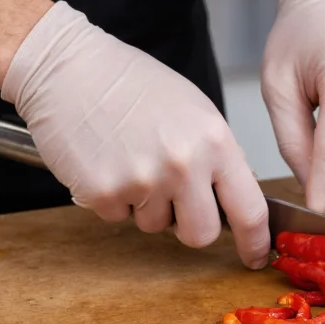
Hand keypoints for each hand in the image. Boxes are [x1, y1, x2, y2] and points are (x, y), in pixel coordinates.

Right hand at [1, 2, 270, 267]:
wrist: (68, 68)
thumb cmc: (132, 84)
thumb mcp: (196, 111)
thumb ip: (219, 156)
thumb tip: (237, 197)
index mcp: (214, 141)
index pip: (250, 208)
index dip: (256, 240)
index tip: (256, 256)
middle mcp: (183, 164)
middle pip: (202, 234)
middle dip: (190, 225)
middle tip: (174, 199)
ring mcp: (142, 181)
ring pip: (156, 227)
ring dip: (146, 206)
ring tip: (132, 160)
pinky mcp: (102, 193)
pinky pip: (119, 218)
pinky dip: (114, 199)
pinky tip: (107, 161)